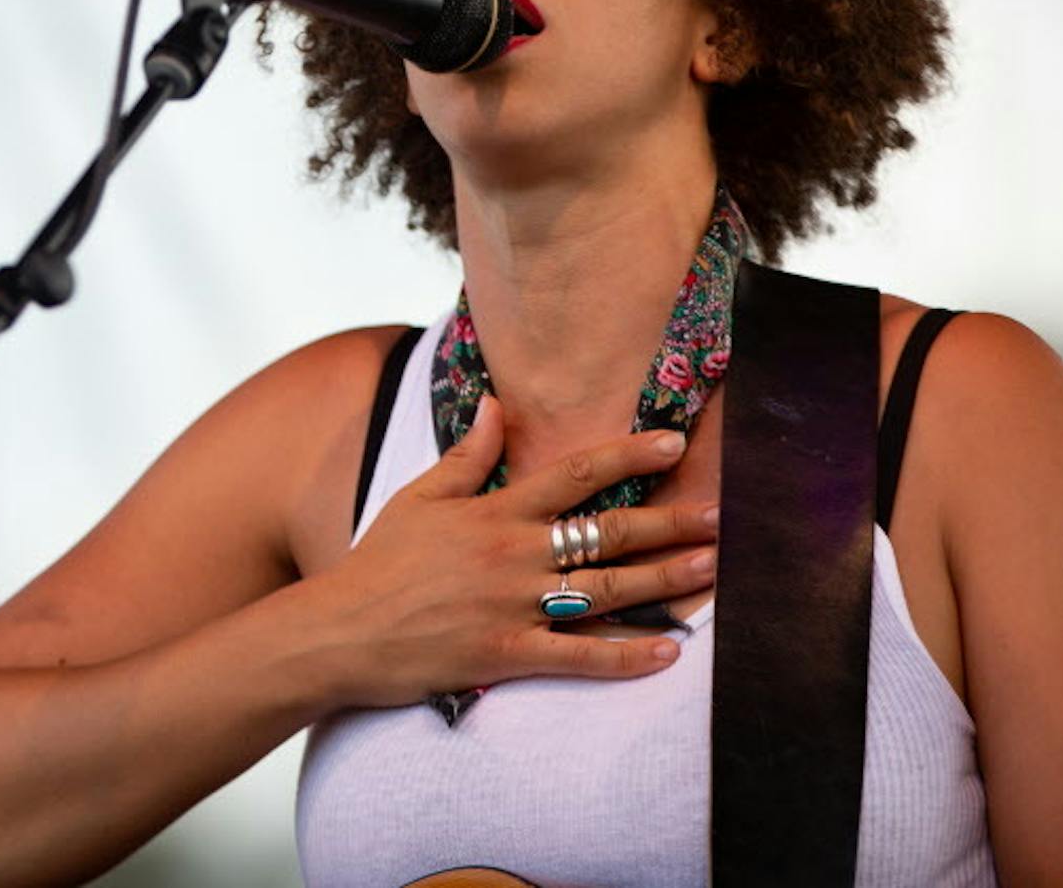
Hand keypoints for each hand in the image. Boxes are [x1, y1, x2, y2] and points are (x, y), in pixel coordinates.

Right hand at [308, 394, 719, 707]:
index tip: (674, 442)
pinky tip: (668, 652)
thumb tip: (494, 404)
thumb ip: (466, 455)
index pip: (576, 472)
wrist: (340, 631)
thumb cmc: (379, 563)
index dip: (628, 453)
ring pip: (606, 591)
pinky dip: (626, 656)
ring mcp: (514, 606)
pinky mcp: (507, 656)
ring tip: (713, 570)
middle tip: (722, 516)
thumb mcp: (419, 497)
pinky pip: (579, 657)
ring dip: (665, 580)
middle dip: (670, 522)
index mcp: (496, 512)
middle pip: (607, 532)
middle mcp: (514, 554)